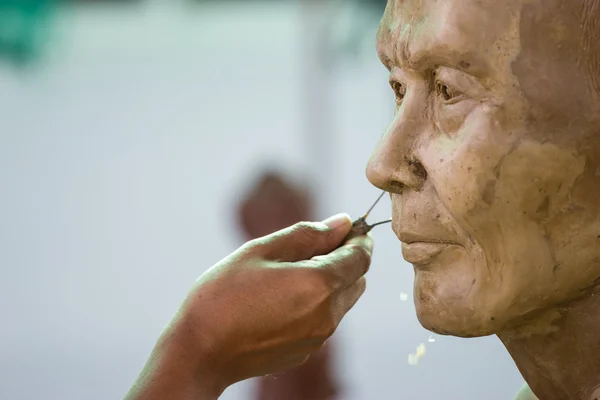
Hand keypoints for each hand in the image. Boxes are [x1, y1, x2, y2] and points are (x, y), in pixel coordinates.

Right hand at [125, 213, 372, 399]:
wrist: (199, 352)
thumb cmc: (223, 296)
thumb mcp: (261, 251)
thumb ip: (307, 235)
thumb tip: (342, 223)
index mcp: (319, 285)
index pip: (361, 257)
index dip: (359, 238)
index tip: (349, 227)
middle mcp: (327, 315)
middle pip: (357, 279)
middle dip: (345, 258)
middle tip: (312, 245)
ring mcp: (318, 337)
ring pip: (342, 300)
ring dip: (330, 281)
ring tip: (289, 272)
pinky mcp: (306, 352)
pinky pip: (325, 319)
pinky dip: (316, 303)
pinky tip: (281, 298)